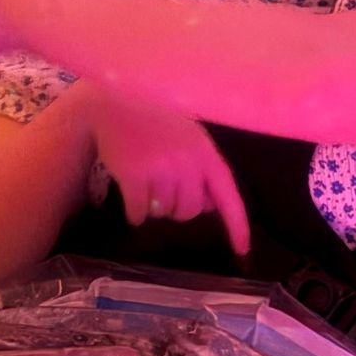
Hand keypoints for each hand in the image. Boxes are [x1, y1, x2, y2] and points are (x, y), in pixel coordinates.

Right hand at [83, 87, 250, 257]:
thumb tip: (211, 206)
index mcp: (206, 152)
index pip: (228, 195)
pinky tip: (130, 195)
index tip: (243, 251)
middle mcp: (187, 162)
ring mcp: (160, 168)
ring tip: (144, 181)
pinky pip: (139, 214)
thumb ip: (202, 169)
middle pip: (189, 212)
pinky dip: (134, 212)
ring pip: (163, 213)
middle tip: (161, 187)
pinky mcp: (134, 176)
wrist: (113, 104)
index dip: (237, 225)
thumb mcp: (188, 138)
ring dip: (153, 207)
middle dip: (176, 208)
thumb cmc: (154, 122)